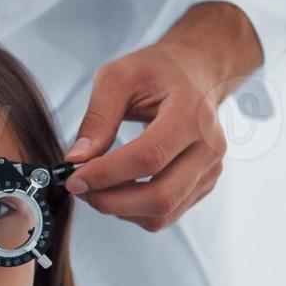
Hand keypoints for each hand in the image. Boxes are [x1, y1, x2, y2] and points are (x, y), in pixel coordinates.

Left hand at [62, 1, 262, 232]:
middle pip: (161, 196)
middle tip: (81, 190)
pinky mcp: (205, 184)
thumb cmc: (158, 71)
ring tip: (97, 187)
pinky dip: (136, 210)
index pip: (149, 157)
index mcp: (191, 113)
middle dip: (111, 202)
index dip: (107, 174)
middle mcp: (208, 146)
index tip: (74, 178)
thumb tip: (77, 160)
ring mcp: (210, 169)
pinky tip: (120, 189)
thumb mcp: (119, 77)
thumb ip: (98, 118)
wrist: (196, 72)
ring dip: (121, 209)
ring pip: (163, 213)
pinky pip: (167, 214)